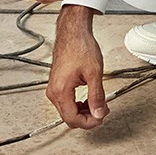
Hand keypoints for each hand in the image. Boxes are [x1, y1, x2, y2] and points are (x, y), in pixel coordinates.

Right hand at [48, 6, 108, 129]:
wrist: (73, 32)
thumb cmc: (81, 46)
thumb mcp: (94, 73)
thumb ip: (97, 96)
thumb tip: (99, 113)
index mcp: (61, 91)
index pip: (73, 119)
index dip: (89, 122)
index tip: (100, 118)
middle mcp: (53, 92)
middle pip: (69, 117)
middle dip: (87, 118)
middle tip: (102, 111)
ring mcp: (53, 88)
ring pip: (67, 111)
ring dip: (83, 111)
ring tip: (98, 104)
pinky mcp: (56, 84)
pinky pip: (66, 102)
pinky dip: (78, 103)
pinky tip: (88, 99)